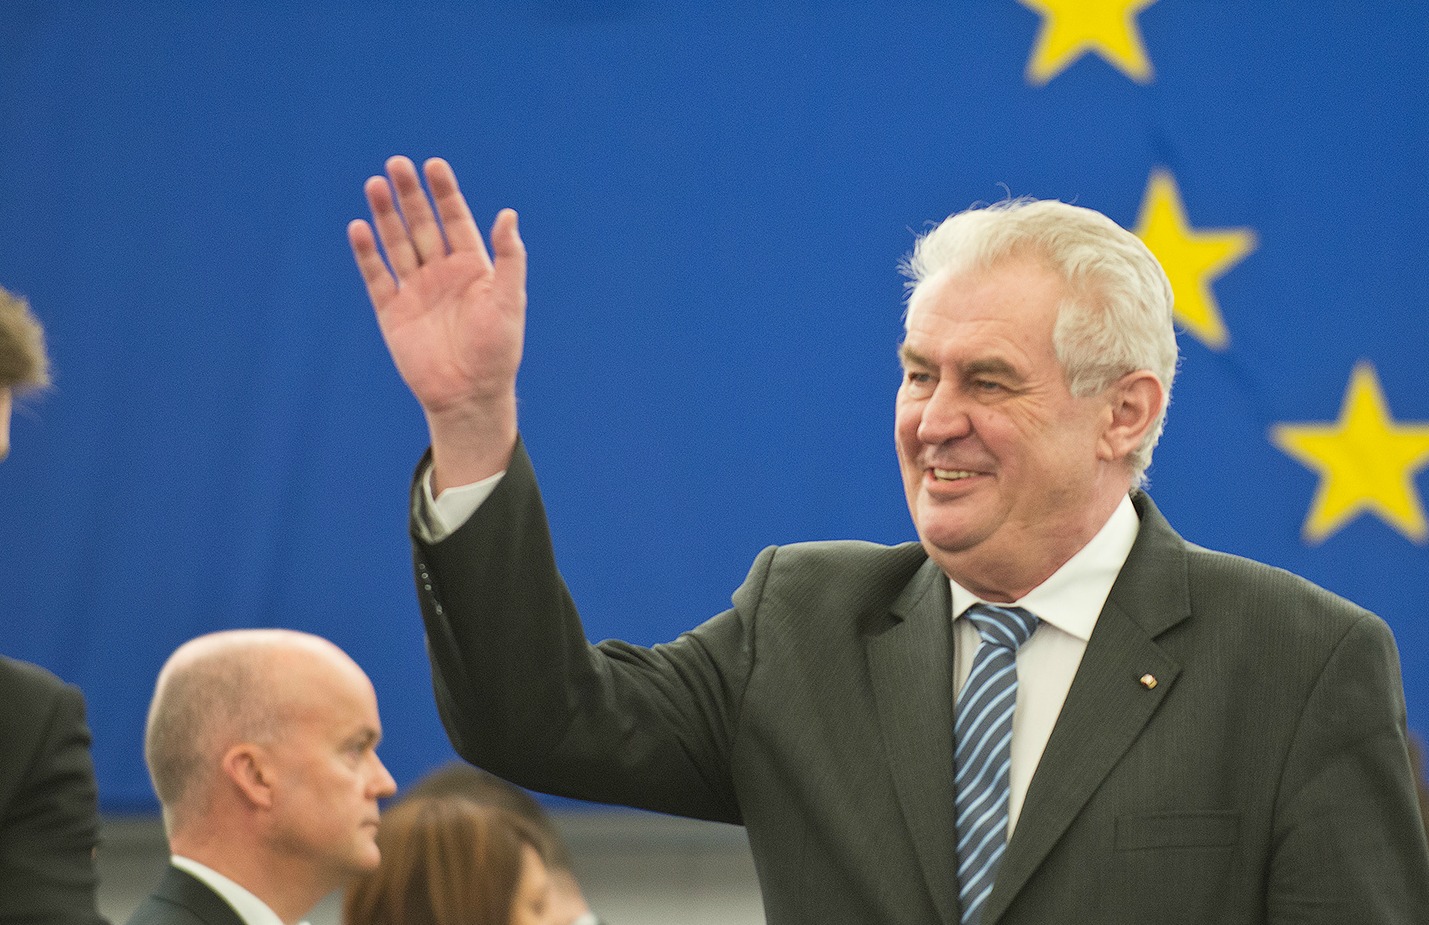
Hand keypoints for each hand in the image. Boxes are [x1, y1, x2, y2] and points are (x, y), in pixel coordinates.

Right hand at [349, 156, 524, 483]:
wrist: (469, 395)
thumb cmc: (498, 350)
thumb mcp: (510, 300)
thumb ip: (510, 257)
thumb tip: (508, 214)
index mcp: (472, 268)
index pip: (455, 220)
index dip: (444, 193)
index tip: (434, 165)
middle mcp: (442, 274)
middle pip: (422, 225)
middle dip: (409, 195)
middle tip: (396, 163)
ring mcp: (415, 291)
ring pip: (396, 244)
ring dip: (385, 215)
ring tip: (375, 184)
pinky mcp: (392, 313)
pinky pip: (376, 277)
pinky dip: (367, 254)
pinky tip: (359, 227)